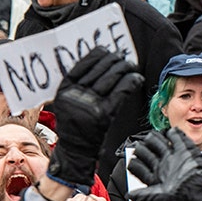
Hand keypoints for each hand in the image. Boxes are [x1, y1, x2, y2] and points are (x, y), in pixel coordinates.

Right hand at [49, 49, 143, 187]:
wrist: (76, 150)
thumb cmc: (75, 126)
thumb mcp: (68, 102)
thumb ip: (78, 85)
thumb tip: (98, 63)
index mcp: (64, 91)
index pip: (81, 66)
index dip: (96, 56)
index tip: (105, 50)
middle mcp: (76, 96)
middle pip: (99, 70)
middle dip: (114, 61)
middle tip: (122, 57)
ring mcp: (91, 105)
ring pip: (111, 79)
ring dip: (124, 68)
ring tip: (130, 65)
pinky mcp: (105, 114)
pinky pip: (121, 92)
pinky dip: (131, 82)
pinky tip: (136, 77)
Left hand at [127, 128, 201, 200]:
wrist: (194, 193)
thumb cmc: (176, 198)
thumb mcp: (152, 200)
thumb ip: (139, 196)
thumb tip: (129, 195)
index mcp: (155, 177)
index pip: (140, 167)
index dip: (134, 163)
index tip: (131, 159)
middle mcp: (163, 166)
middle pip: (148, 152)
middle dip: (142, 148)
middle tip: (139, 144)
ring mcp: (173, 158)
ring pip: (160, 144)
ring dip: (154, 139)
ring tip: (150, 136)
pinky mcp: (185, 151)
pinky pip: (178, 139)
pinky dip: (174, 134)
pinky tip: (170, 131)